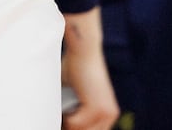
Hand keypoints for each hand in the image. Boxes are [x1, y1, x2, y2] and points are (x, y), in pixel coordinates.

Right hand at [60, 11, 119, 129]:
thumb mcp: (76, 94)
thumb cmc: (75, 67)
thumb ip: (74, 110)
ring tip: (64, 102)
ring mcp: (106, 113)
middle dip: (70, 125)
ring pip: (79, 129)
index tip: (65, 120)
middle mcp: (111, 115)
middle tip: (61, 114)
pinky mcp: (96, 108)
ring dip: (67, 119)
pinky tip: (66, 97)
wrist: (84, 49)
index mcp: (108, 114)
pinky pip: (74, 123)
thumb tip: (60, 121)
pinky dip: (65, 114)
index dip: (75, 126)